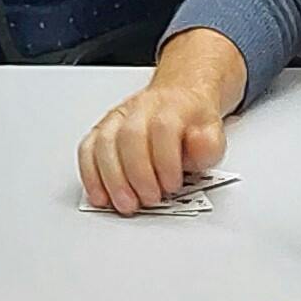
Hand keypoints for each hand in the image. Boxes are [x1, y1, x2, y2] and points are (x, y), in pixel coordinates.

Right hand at [79, 29, 240, 212]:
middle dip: (137, 175)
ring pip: (104, 143)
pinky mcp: (102, 130)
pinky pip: (87, 150)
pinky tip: (100, 195)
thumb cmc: (192, 121)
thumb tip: (198, 146)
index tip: (172, 185)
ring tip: (125, 203)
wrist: (179, 97)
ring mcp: (118, 118)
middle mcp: (140, 109)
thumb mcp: (213, 133)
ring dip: (112, 179)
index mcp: (171, 107)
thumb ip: (208, 145)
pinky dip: (91, 176)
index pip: (163, 128)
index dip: (165, 161)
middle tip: (149, 199)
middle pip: (129, 136)